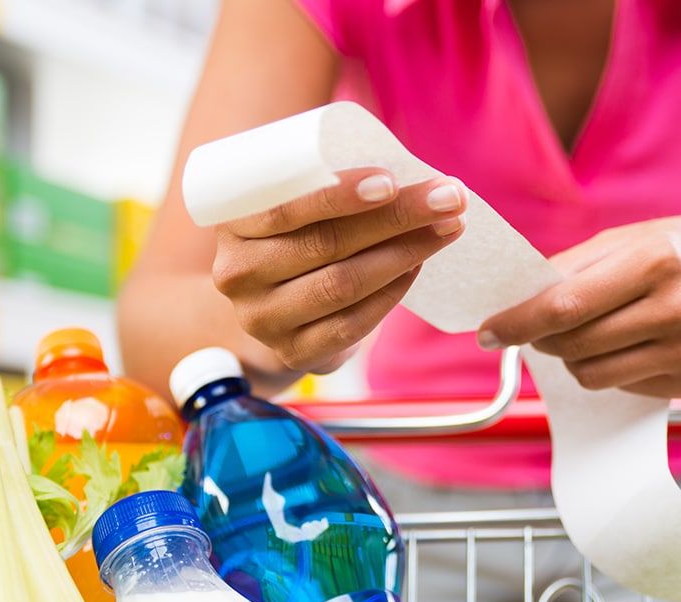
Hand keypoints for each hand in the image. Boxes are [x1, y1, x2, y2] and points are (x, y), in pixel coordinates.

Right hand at [212, 168, 467, 373]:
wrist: (272, 309)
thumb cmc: (295, 237)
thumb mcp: (292, 207)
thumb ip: (324, 185)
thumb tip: (408, 170)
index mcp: (231, 225)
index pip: (285, 209)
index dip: (339, 196)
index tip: (392, 180)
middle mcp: (238, 275)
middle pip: (326, 244)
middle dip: (396, 217)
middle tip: (449, 197)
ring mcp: (263, 320)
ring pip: (344, 284)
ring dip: (405, 253)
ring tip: (448, 227)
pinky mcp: (294, 352)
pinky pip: (353, 324)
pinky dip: (392, 292)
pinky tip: (418, 266)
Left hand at [477, 216, 680, 397]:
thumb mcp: (636, 238)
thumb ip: (575, 266)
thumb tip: (516, 297)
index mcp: (658, 260)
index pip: (566, 306)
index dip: (518, 322)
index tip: (486, 332)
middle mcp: (680, 307)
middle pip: (576, 344)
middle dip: (543, 339)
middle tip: (539, 328)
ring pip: (595, 375)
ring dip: (575, 358)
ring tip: (589, 333)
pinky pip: (626, 388)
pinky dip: (615, 369)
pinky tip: (635, 344)